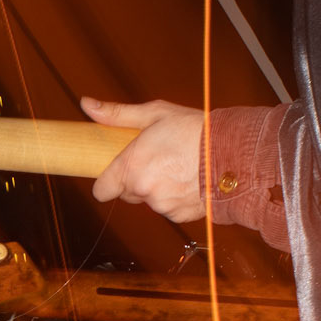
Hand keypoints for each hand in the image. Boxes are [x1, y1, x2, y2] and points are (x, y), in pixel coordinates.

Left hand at [82, 97, 206, 222]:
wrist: (234, 153)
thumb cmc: (194, 129)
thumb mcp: (154, 114)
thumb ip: (117, 114)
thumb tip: (87, 105)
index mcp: (132, 167)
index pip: (101, 190)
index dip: (107, 181)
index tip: (117, 171)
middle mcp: (144, 191)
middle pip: (127, 193)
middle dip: (136, 180)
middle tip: (157, 160)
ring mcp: (162, 206)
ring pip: (150, 201)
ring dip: (157, 189)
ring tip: (178, 167)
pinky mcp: (180, 216)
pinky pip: (169, 210)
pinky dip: (175, 199)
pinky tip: (189, 181)